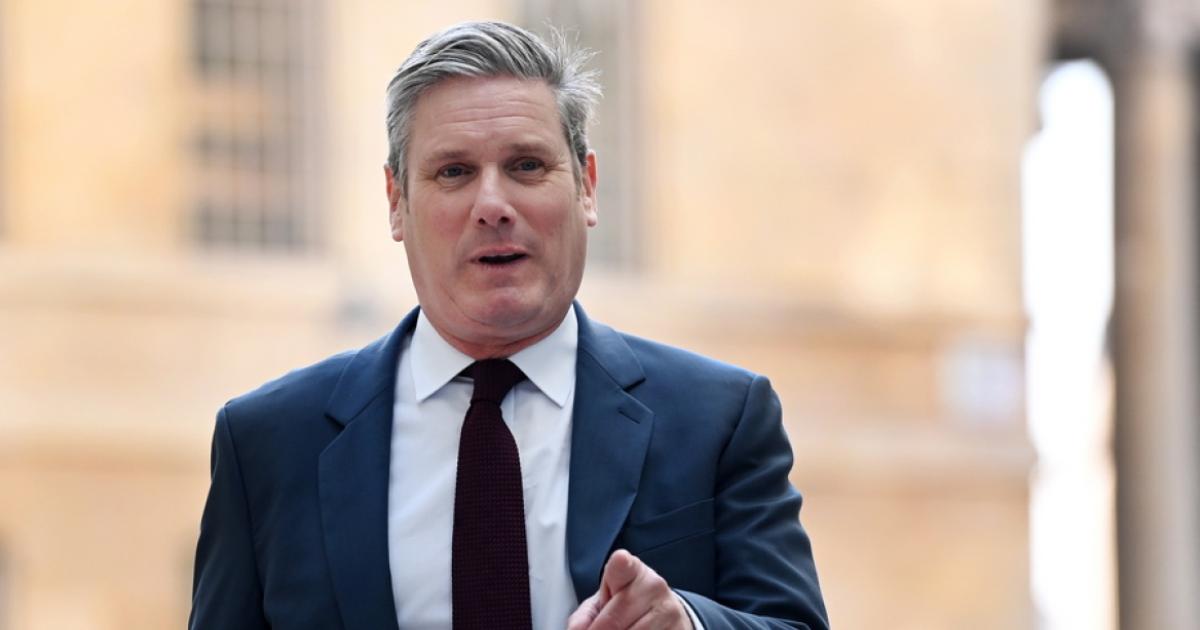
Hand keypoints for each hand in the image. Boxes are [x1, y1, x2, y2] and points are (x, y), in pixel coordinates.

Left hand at [566, 549, 691, 629]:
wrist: (663, 614)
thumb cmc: (627, 606)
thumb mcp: (603, 603)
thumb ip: (585, 616)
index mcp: (630, 571)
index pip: (622, 564)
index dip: (617, 570)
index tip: (616, 572)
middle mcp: (653, 586)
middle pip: (614, 620)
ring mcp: (669, 610)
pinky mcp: (679, 629)